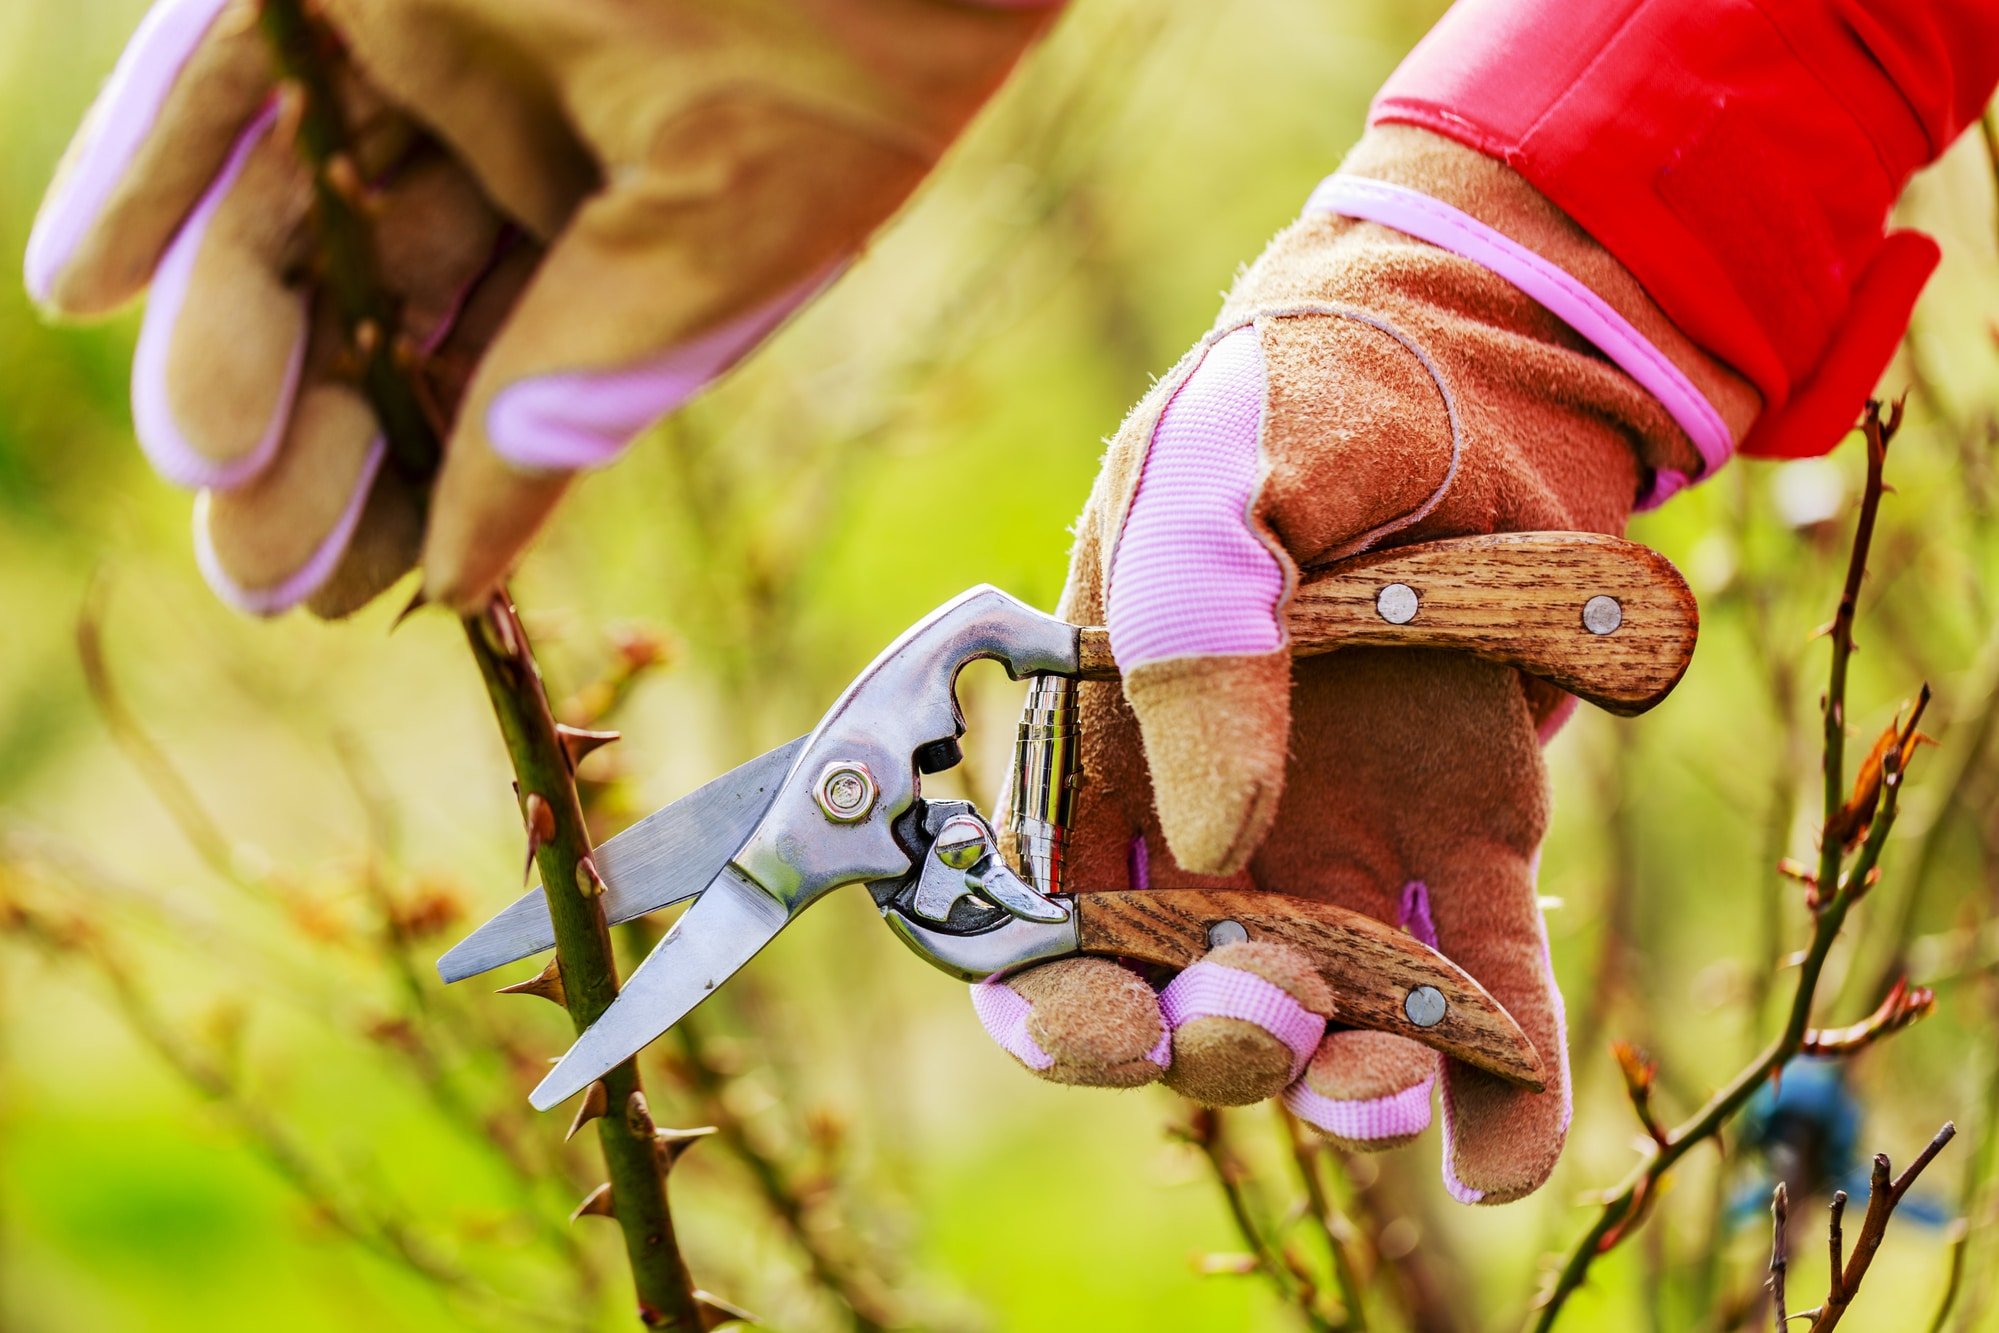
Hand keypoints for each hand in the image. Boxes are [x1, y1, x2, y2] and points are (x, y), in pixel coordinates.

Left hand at [28, 0, 1058, 615]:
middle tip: (260, 568)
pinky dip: (150, 173)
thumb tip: (467, 571)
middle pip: (381, 311)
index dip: (424, 488)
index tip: (355, 596)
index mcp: (629, 219)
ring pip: (295, 212)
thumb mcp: (718, 251)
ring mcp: (430, 44)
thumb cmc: (852, 54)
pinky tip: (88, 288)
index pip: (498, 375)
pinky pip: (222, 72)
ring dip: (230, 339)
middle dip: (318, 442)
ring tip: (206, 459)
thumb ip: (580, 393)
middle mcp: (519, 137)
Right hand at [975, 127, 1729, 1203]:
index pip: (1040, 915)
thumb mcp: (1222, 466)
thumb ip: (1188, 619)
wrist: (1484, 361)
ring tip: (1391, 1080)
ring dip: (1342, 1082)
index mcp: (1104, 745)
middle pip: (1175, 993)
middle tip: (1261, 1015)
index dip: (1052, 997)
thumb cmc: (1311, 396)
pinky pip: (1479, 988)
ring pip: (1322, 1013)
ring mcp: (1342, 844)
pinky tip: (1499, 1151)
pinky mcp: (1470, 845)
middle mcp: (1209, 823)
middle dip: (1203, 1044)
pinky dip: (1492, 1088)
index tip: (1101, 1022)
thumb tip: (1219, 833)